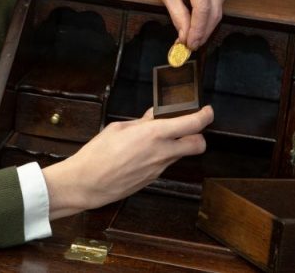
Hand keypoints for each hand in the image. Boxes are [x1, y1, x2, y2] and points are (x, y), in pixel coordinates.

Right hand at [42, 105, 213, 219]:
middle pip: (198, 144)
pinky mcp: (152, 179)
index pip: (192, 124)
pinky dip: (161, 156)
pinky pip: (165, 164)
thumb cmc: (98, 153)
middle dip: (198, 135)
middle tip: (188, 127)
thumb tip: (153, 116)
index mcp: (153, 134)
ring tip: (156, 138)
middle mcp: (161, 153)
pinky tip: (144, 153)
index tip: (207, 111)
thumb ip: (141, 122)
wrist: (87, 183)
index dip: (205, 116)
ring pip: (181, 155)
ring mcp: (159, 169)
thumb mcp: (118, 128)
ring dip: (177, 146)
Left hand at [149, 0, 231, 49]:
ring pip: (219, 9)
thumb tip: (185, 36)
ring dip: (205, 25)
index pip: (203, 9)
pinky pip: (219, 2)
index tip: (189, 45)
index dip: (197, 30)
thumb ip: (177, 14)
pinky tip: (196, 19)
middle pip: (214, 12)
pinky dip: (208, 15)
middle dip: (202, 32)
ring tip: (190, 35)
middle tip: (190, 46)